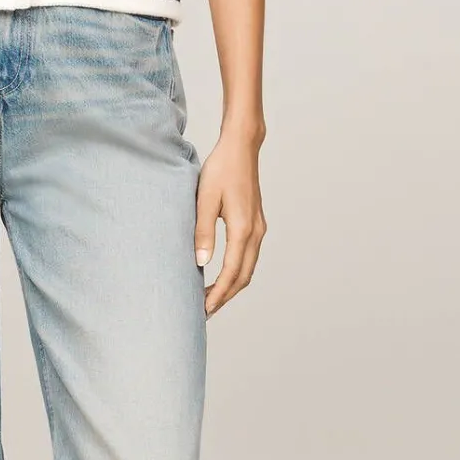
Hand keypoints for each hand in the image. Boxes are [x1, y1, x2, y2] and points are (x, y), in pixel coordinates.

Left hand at [194, 125, 267, 317]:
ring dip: (232, 286)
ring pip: (248, 268)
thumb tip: (201, 263)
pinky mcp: (256, 223)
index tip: (205, 308)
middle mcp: (255, 232)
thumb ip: (203, 231)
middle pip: (244, 276)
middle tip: (205, 311)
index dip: (219, 294)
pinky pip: (249, 256)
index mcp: (243, 228)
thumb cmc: (221, 169)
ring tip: (211, 298)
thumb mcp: (205, 199)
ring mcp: (259, 228)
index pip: (232, 272)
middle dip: (225, 296)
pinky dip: (237, 272)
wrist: (241, 147)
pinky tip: (222, 275)